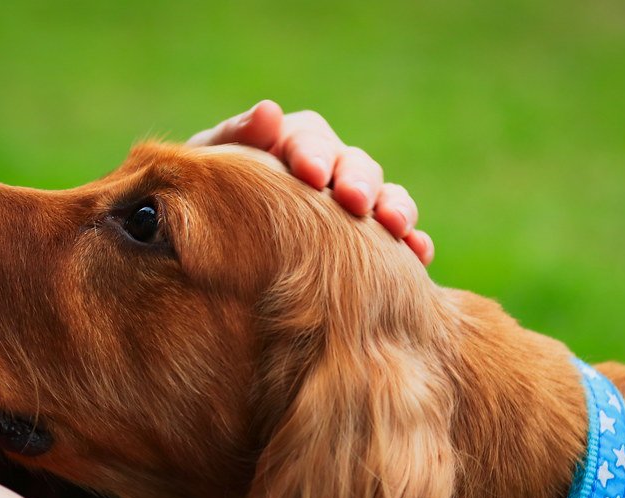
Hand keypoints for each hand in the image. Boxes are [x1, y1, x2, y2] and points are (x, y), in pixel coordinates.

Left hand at [188, 100, 433, 264]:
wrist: (207, 257)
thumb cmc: (205, 202)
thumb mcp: (210, 170)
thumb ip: (235, 140)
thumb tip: (269, 112)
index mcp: (290, 145)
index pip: (310, 137)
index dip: (314, 153)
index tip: (311, 174)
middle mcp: (330, 172)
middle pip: (356, 165)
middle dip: (359, 181)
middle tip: (354, 202)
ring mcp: (352, 209)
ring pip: (385, 198)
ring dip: (395, 208)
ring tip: (396, 228)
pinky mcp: (371, 245)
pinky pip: (400, 241)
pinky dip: (413, 243)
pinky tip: (419, 256)